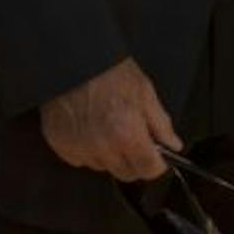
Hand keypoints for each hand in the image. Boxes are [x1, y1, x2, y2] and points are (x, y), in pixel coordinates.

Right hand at [38, 57, 176, 181]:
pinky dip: (86, 150)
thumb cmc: (109, 71)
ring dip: (108, 155)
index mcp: (127, 134)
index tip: (155, 156)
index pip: (148, 170)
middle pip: (126, 173)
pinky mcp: (62, 147)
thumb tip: (172, 144)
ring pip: (103, 167)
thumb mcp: (144, 91)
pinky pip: (80, 160)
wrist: (73, 60)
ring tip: (106, 126)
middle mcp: (103, 148)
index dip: (156, 163)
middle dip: (133, 160)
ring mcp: (80, 150)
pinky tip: (88, 128)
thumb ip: (161, 123)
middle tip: (130, 137)